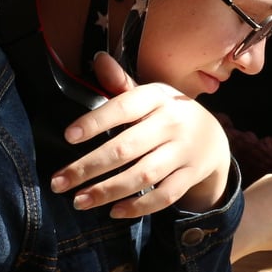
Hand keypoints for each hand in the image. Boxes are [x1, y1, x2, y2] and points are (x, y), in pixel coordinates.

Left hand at [48, 52, 232, 216]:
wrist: (213, 138)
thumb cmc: (168, 114)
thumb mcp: (150, 95)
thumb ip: (121, 83)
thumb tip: (99, 59)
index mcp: (158, 97)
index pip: (124, 107)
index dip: (96, 121)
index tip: (68, 137)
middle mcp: (173, 123)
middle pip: (126, 148)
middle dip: (88, 167)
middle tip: (58, 183)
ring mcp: (184, 151)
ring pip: (143, 175)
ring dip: (108, 191)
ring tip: (78, 201)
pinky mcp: (191, 175)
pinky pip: (165, 195)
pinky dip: (140, 206)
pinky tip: (114, 211)